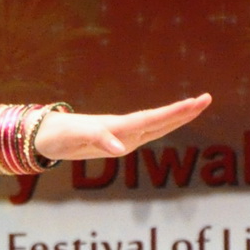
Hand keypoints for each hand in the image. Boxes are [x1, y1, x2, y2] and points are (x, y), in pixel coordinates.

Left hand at [31, 94, 214, 161]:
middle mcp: (123, 129)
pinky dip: (161, 127)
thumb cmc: (57, 136)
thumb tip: (121, 151)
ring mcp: (121, 134)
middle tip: (207, 98)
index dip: (174, 113)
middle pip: (159, 119)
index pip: (152, 119)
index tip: (195, 103)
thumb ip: (97, 140)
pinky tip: (169, 124)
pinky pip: (144, 133)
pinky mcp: (116, 140)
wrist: (42, 134)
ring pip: (155, 125)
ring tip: (196, 106)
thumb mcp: (74, 139)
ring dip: (175, 117)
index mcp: (117, 127)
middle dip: (183, 111)